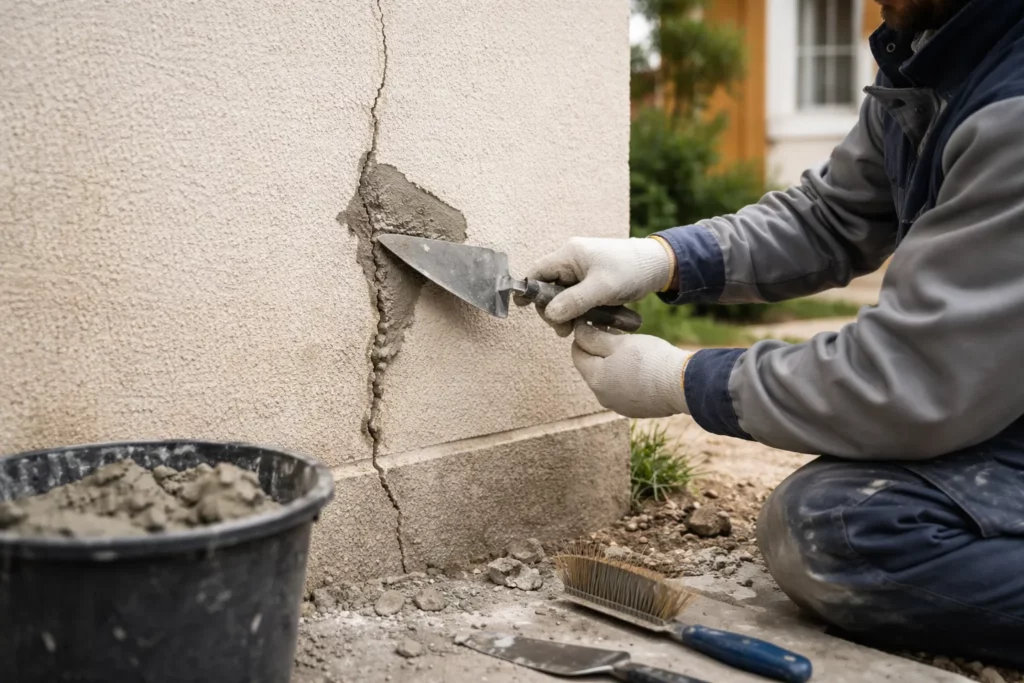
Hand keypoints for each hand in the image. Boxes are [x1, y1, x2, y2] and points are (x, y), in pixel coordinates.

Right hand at [515, 237, 673, 335]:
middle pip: (548, 288)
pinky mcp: (592, 282)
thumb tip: (550, 314)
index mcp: (569, 254)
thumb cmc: (630, 270)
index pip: (538, 272)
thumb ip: (573, 301)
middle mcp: (572, 261)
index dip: (529, 290)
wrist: (657, 265)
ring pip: (563, 296)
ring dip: (566, 314)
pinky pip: (577, 298)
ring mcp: (582, 271)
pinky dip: (579, 311)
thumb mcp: (601, 288)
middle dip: (553, 310)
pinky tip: (587, 323)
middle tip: (564, 329)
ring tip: (575, 329)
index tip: (523, 309)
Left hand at [571, 322, 690, 417]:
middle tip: (615, 332)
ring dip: (613, 364)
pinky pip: (623, 389)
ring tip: (630, 349)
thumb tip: (578, 332)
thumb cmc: (650, 359)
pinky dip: (626, 377)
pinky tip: (641, 367)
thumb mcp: (619, 342)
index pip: (577, 353)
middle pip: (592, 367)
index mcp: (595, 378)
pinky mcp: (635, 410)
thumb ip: (594, 338)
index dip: (584, 335)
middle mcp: (602, 396)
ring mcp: (618, 405)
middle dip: (599, 350)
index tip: (596, 323)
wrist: (682, 385)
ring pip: (608, 379)